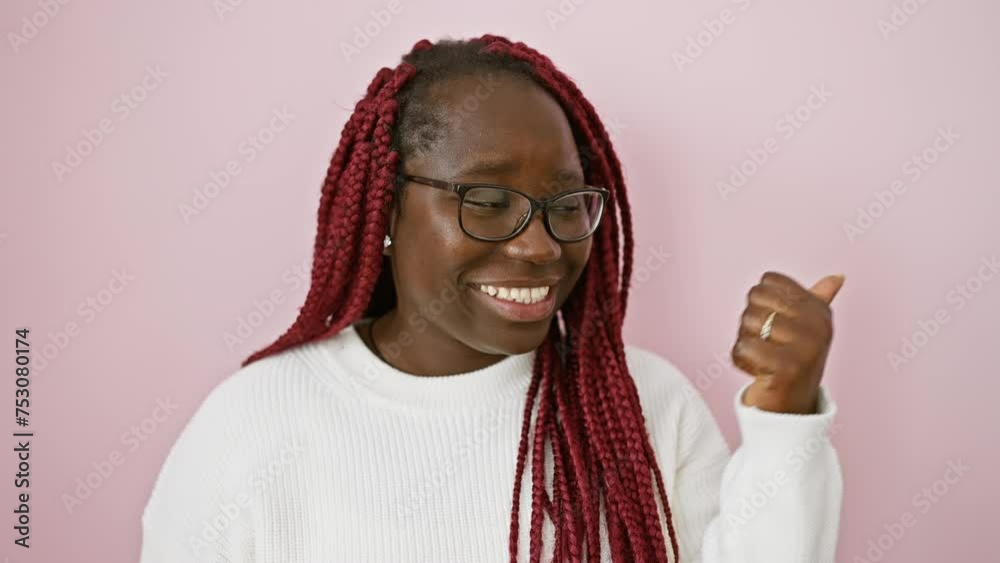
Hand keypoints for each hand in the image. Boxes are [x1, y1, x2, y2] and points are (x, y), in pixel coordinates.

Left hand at [731, 272, 844, 413]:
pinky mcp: (787, 368)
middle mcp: (818, 326)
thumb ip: (817, 301)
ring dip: (746, 342)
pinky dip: (741, 361)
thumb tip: (838, 277)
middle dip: (751, 323)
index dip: (760, 303)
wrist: (790, 411)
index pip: (767, 282)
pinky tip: (758, 372)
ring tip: (764, 360)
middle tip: (767, 346)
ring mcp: (806, 347)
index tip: (776, 327)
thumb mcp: (807, 329)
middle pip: (755, 299)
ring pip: (747, 322)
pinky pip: (742, 348)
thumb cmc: (792, 363)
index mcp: (820, 311)